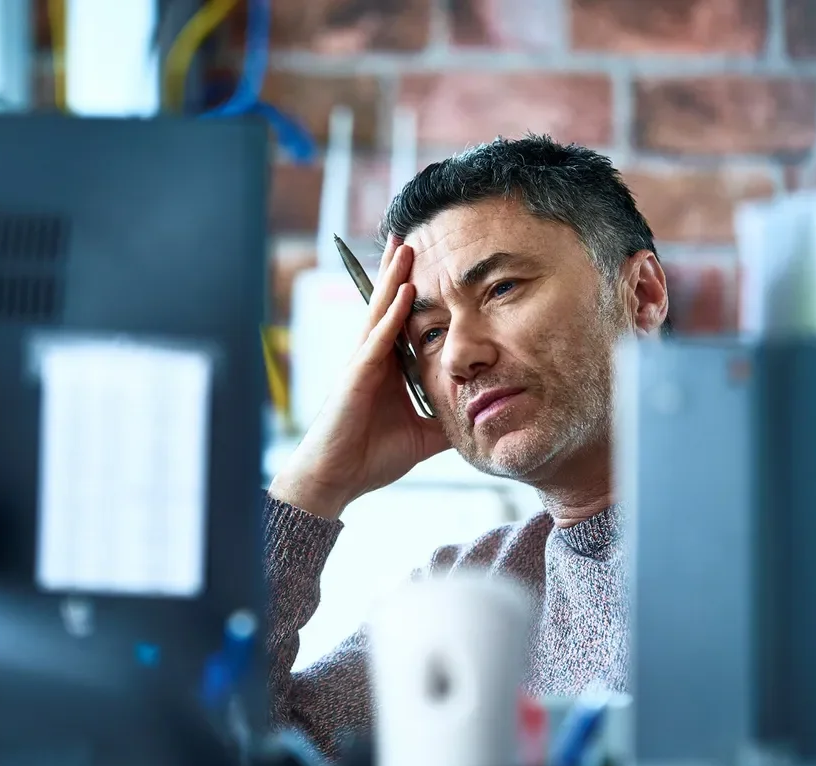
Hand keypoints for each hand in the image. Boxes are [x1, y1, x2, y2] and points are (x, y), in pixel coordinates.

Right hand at [270, 238, 449, 518]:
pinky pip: (377, 341)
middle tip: (411, 234)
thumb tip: (479, 418)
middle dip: (398, 271)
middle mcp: (372, 359)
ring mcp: (361, 365)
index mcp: (386, 369)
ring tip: (404, 246)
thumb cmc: (369, 458)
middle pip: (387, 306)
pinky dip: (391, 317)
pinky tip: (404, 293)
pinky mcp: (355, 378)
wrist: (336, 480)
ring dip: (394, 280)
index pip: (401, 321)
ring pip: (380, 313)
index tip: (427, 262)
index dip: (411, 291)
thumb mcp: (422, 437)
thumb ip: (446, 421)